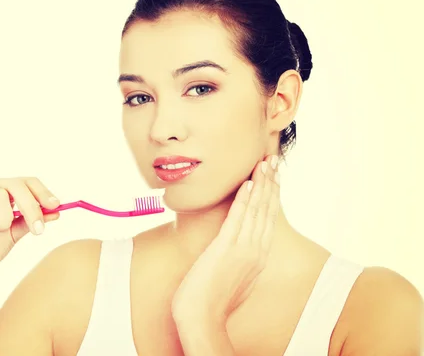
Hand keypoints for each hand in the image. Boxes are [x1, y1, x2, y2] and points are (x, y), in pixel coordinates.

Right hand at [0, 176, 60, 280]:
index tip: (56, 206)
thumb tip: (57, 211)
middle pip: (16, 185)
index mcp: (3, 189)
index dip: (42, 192)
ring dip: (3, 221)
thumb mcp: (18, 232)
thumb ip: (34, 219)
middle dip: (31, 207)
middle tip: (38, 230)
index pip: (26, 181)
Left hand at [172, 155, 279, 322]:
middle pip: (267, 210)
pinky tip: (248, 184)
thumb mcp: (235, 278)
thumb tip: (239, 250)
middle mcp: (256, 251)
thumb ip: (241, 261)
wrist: (203, 318)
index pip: (269, 218)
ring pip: (256, 211)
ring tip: (264, 163)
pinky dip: (244, 201)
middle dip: (271, 182)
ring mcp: (243, 250)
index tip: (273, 175)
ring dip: (261, 184)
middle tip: (274, 160)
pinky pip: (238, 220)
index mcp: (258, 257)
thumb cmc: (213, 300)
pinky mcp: (226, 250)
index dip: (272, 194)